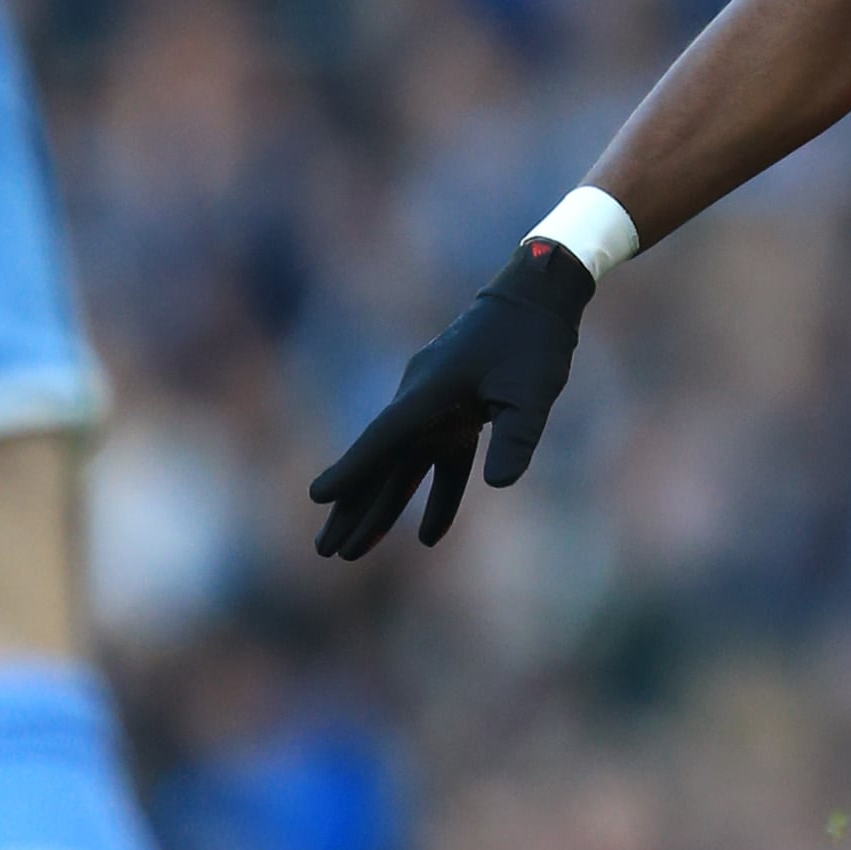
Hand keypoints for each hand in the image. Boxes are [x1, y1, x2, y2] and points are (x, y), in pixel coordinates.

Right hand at [310, 240, 590, 558]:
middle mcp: (420, 401)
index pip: (383, 438)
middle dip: (353, 508)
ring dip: (381, 507)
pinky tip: (430, 535)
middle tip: (325, 551)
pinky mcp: (455, 413)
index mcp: (428, 393)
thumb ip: (516, 436)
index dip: (353, 469)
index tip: (316, 496)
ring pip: (400, 466)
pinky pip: (438, 461)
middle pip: (380, 462)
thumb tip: (499, 484)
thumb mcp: (533, 391)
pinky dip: (436, 495)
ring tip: (353, 550)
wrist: (534, 298)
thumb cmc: (532, 341)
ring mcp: (434, 408)